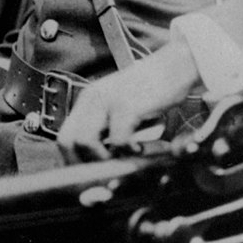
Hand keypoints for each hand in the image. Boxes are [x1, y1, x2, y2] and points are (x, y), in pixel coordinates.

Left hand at [58, 37, 198, 161]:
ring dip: (103, 160)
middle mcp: (92, 99)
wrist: (177, 65)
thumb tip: (102, 165)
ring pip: (85, 142)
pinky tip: (140, 149)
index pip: (65, 137)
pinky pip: (117, 141)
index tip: (90, 177)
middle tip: (105, 174)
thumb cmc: (153, 92)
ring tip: (123, 160)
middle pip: (67, 141)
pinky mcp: (126, 105)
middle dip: (82, 165)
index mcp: (88, 101)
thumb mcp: (123, 109)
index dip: (73, 161)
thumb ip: (110, 130)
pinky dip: (127, 152)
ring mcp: (107, 100)